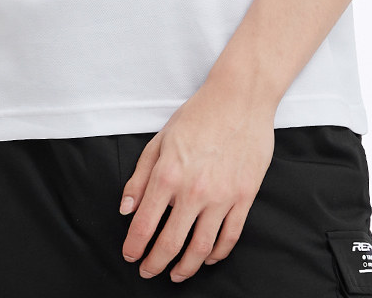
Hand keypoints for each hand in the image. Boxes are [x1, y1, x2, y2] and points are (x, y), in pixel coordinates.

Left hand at [119, 77, 275, 281]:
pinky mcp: (244, 197)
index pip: (144, 224)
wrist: (240, 98)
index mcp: (168, 174)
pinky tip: (206, 257)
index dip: (134, 246)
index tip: (130, 256)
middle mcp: (194, 190)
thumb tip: (126, 209)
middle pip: (171, 244)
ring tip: (176, 274)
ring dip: (185, 268)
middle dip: (155, 263)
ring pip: (201, 248)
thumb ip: (140, 176)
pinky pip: (229, 237)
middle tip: (148, 271)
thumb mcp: (160, 139)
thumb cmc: (199, 114)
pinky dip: (216, 254)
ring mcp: (222, 196)